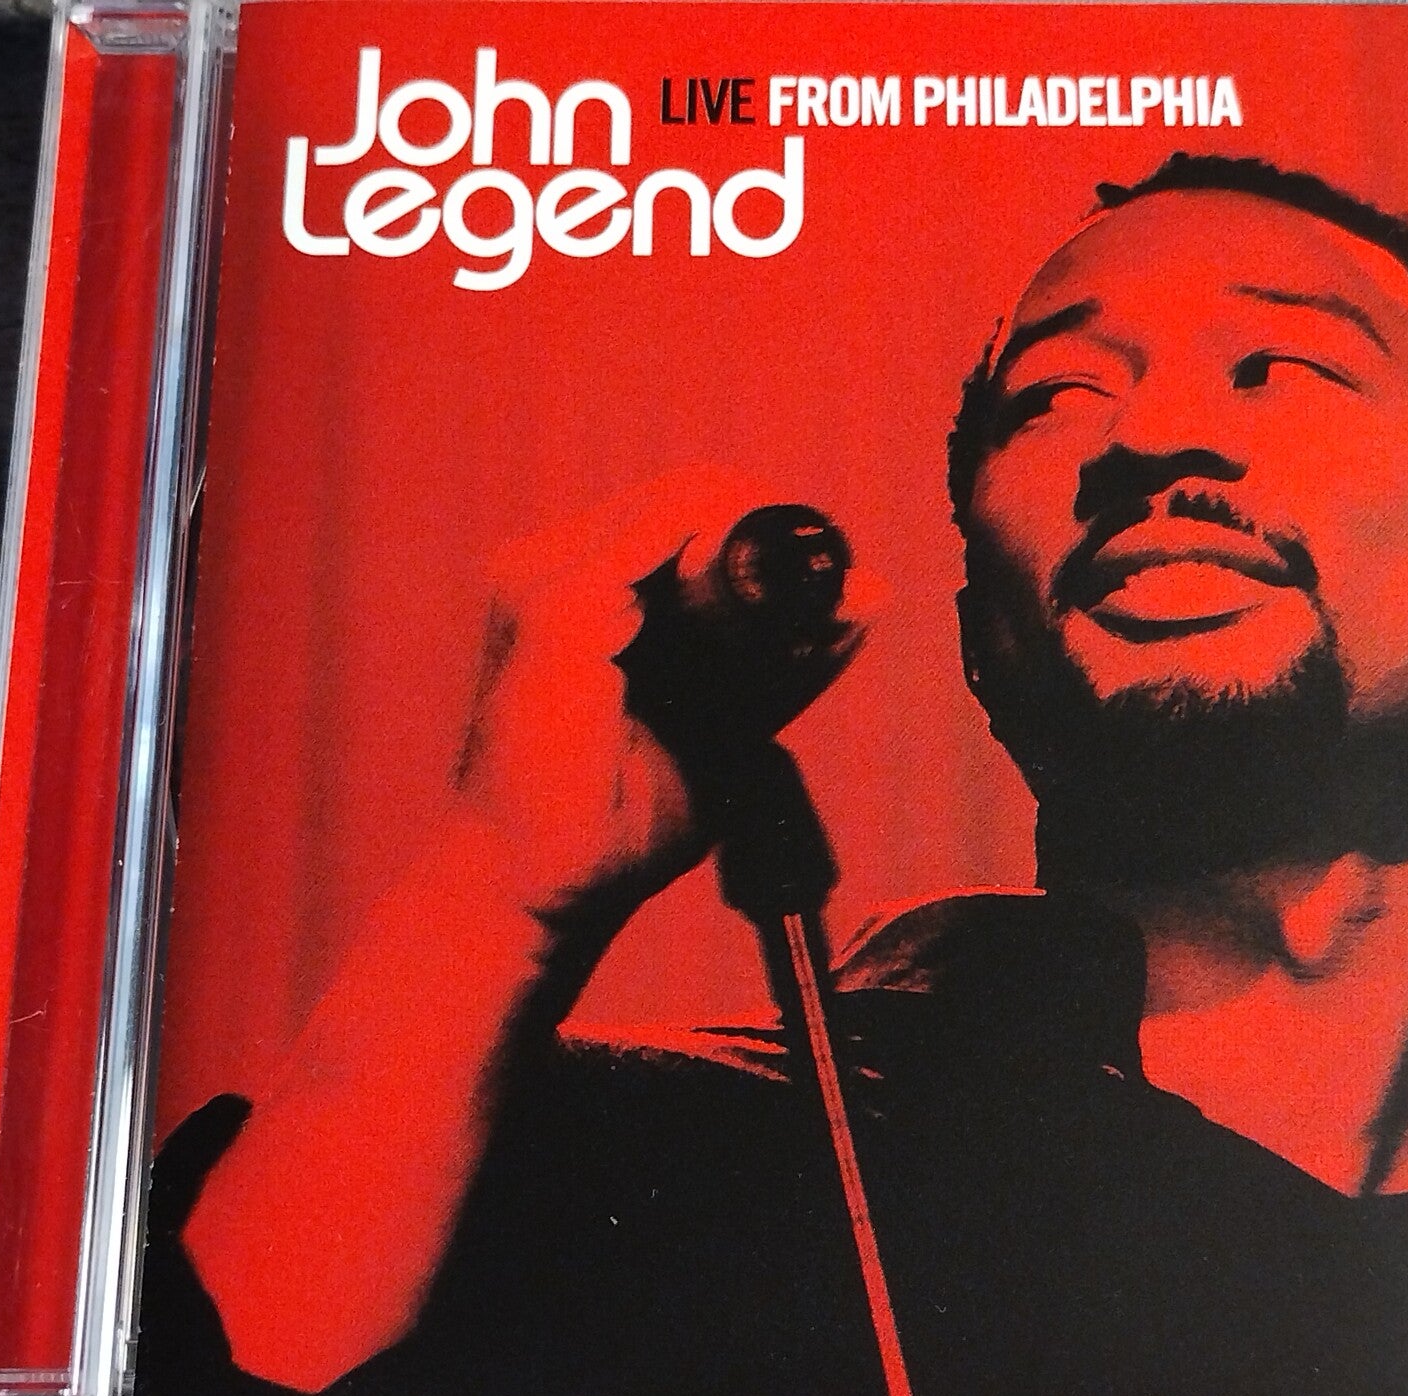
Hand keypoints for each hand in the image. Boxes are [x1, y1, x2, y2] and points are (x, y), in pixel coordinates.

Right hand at [451, 466, 862, 916]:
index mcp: (574, 591)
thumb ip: (784, 664)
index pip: (681, 515)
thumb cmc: (616, 823)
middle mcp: (548, 565)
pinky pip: (664, 531)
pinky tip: (762, 598)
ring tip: (796, 606)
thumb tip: (871, 593)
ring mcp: (543, 574)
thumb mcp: (723, 729)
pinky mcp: (556, 605)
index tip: (825, 588)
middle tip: (824, 598)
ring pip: (687, 497)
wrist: (536, 889)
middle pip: (690, 494)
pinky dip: (730, 550)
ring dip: (760, 539)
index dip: (761, 536)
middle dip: (772, 533)